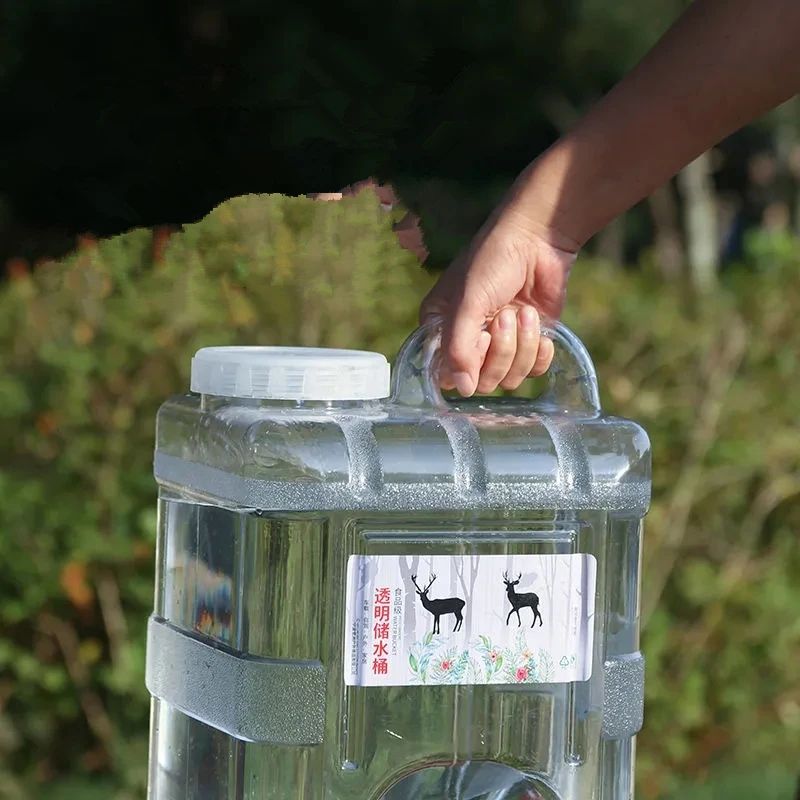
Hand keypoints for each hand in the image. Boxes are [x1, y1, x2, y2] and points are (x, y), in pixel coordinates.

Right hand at [419, 204, 577, 396]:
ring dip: (522, 346)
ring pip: (510, 378)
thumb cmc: (492, 263)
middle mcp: (469, 342)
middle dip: (501, 351)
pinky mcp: (530, 344)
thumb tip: (463, 390)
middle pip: (483, 382)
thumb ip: (459, 347)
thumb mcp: (468, 302)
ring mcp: (501, 345)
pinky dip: (540, 353)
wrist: (537, 239)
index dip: (467, 364)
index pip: (446, 375)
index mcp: (442, 330)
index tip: (480, 336)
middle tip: (507, 315)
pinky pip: (535, 372)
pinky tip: (538, 325)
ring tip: (524, 312)